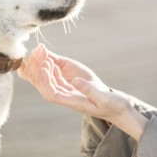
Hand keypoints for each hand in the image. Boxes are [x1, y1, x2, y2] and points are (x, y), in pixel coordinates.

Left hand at [17, 44, 147, 138]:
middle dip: (40, 71)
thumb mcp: (104, 99)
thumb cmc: (112, 105)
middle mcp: (66, 95)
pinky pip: (56, 71)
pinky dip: (50, 61)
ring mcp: (68, 86)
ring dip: (43, 64)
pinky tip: (46, 51)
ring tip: (40, 50)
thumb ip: (90, 90)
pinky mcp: (71, 79)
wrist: (117, 106)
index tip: (44, 69)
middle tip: (39, 55)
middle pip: (46, 85)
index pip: (52, 94)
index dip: (46, 82)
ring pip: (48, 76)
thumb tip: (75, 81)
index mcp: (73, 102)